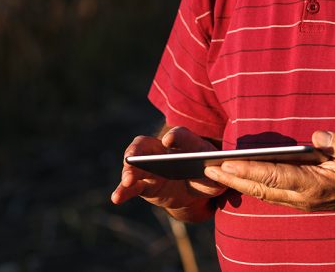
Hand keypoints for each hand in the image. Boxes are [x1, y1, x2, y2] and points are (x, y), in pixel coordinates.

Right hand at [111, 126, 226, 220]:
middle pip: (145, 145)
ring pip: (134, 165)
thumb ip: (217, 171)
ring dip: (128, 171)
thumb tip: (218, 173)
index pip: (180, 135)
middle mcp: (160, 149)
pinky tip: (116, 198)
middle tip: (133, 158)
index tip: (169, 141)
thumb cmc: (207, 173)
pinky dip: (122, 192)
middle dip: (138, 151)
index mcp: (184, 142)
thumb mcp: (215, 172)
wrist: (196, 188)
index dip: (175, 137)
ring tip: (127, 181)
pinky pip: (130, 187)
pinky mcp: (143, 184)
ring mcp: (149, 166)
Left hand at [203, 130, 334, 213]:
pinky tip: (243, 179)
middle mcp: (304, 197)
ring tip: (217, 173)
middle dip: (232, 179)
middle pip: (260, 189)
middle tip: (205, 169)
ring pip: (264, 194)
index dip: (245, 170)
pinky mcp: (306, 200)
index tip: (222, 164)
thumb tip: (317, 136)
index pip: (271, 176)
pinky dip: (254, 187)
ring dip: (239, 184)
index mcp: (314, 185)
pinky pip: (274, 194)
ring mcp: (304, 202)